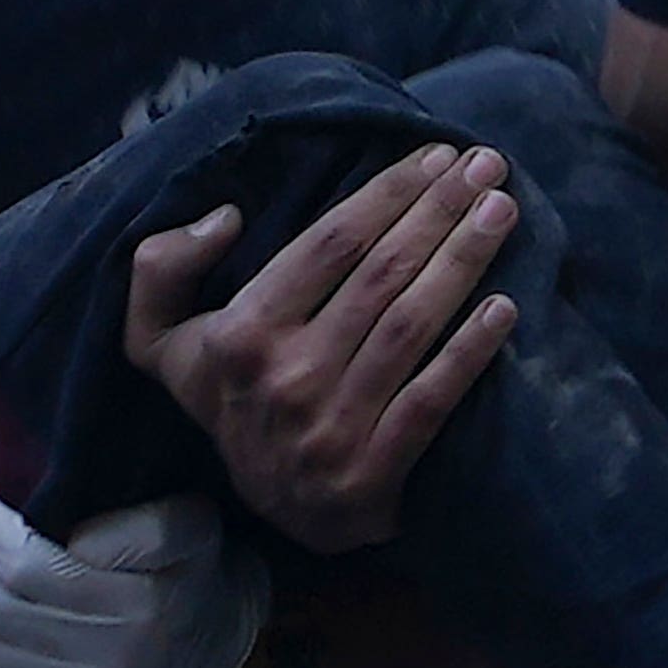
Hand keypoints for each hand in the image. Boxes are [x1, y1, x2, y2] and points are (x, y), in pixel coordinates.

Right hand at [124, 144, 518, 552]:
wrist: (275, 511)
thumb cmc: (229, 400)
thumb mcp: (161, 340)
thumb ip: (162, 268)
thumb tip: (225, 216)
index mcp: (241, 335)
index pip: (329, 245)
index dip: (389, 193)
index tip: (436, 156)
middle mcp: (287, 377)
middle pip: (381, 274)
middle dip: (440, 210)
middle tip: (488, 166)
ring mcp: (333, 428)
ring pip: (411, 325)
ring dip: (464, 260)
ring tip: (502, 210)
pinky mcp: (374, 473)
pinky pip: (431, 399)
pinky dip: (470, 351)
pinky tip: (505, 306)